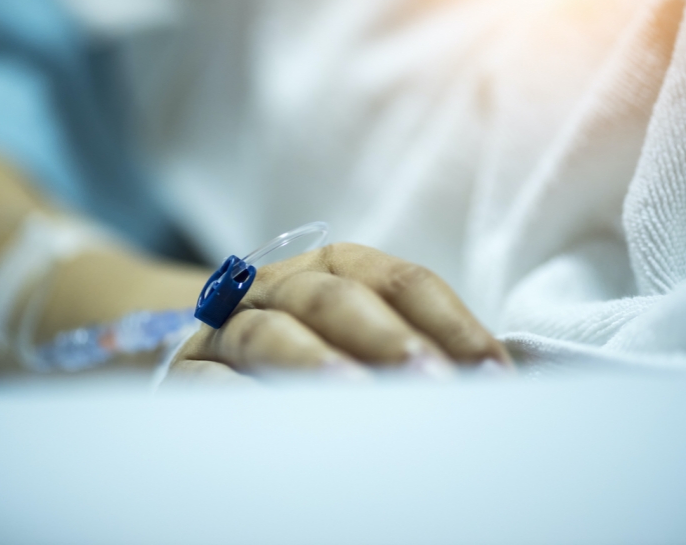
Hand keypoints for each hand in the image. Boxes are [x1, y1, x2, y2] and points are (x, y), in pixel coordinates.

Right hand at [169, 243, 510, 378]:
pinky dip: (244, 396)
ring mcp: (232, 324)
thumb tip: (488, 382)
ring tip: (358, 394)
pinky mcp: (193, 369)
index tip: (491, 374)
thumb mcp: (365, 335)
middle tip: (434, 382)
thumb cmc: (315, 346)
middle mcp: (284, 284)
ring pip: (273, 332)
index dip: (450, 323)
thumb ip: (419, 348)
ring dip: (317, 362)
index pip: (401, 282)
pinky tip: (283, 420)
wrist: (218, 353)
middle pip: (336, 298)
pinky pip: (214, 381)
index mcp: (338, 266)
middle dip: (389, 339)